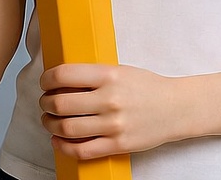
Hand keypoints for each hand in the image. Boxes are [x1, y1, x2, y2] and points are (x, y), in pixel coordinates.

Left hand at [39, 64, 181, 159]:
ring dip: (50, 125)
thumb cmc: (146, 86)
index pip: (65, 75)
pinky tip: (59, 141)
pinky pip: (82, 150)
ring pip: (67, 129)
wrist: (175, 108)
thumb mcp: (120, 70)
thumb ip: (94, 75)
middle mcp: (109, 99)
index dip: (47, 79)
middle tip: (45, 102)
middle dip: (46, 103)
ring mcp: (113, 125)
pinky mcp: (117, 145)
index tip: (45, 82)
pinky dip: (63, 147)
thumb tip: (62, 80)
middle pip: (61, 104)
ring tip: (49, 120)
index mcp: (109, 75)